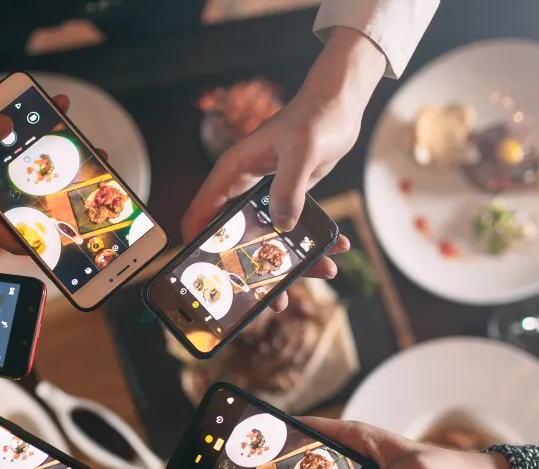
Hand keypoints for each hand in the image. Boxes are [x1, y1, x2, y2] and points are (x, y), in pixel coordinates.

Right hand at [0, 72, 72, 252]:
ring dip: (51, 164)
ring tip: (81, 142)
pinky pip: (14, 162)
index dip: (43, 236)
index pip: (10, 237)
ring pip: (24, 185)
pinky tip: (52, 117)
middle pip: (25, 210)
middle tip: (90, 171)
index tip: (75, 226)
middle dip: (57, 194)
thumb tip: (6, 128)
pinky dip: (32, 143)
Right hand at [181, 28, 387, 312]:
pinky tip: (334, 250)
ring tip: (319, 273)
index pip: (201, 214)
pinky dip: (310, 245)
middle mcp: (243, 189)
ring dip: (290, 261)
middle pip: (234, 238)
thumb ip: (290, 188)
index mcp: (232, 173)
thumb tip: (283, 227)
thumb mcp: (302, 149)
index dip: (198, 246)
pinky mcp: (288, 200)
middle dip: (251, 268)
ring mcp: (266, 197)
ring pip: (267, 240)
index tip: (208, 274)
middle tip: (270, 294)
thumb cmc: (316, 117)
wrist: (341, 105)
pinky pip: (292, 231)